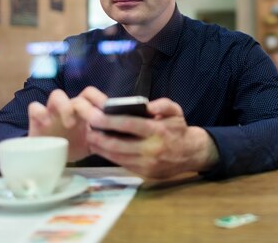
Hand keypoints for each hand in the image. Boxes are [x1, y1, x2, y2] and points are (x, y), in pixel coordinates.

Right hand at [28, 87, 107, 161]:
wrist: (50, 159)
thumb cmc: (74, 147)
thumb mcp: (93, 143)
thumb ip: (105, 137)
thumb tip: (123, 135)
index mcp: (83, 111)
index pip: (91, 94)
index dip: (100, 98)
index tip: (107, 110)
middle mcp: (69, 108)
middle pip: (77, 96)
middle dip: (86, 107)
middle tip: (91, 121)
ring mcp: (52, 112)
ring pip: (56, 95)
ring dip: (65, 107)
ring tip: (70, 124)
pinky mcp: (36, 120)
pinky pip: (34, 107)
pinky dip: (40, 112)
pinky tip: (46, 122)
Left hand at [75, 97, 219, 178]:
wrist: (191, 154)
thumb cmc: (179, 130)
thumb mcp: (176, 111)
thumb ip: (163, 104)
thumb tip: (147, 106)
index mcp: (158, 131)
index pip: (129, 125)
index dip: (109, 121)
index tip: (94, 115)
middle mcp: (151, 149)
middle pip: (118, 144)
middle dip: (98, 136)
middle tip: (86, 127)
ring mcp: (146, 164)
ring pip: (116, 156)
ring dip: (100, 148)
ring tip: (89, 137)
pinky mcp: (144, 174)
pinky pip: (122, 163)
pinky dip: (109, 155)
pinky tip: (102, 147)